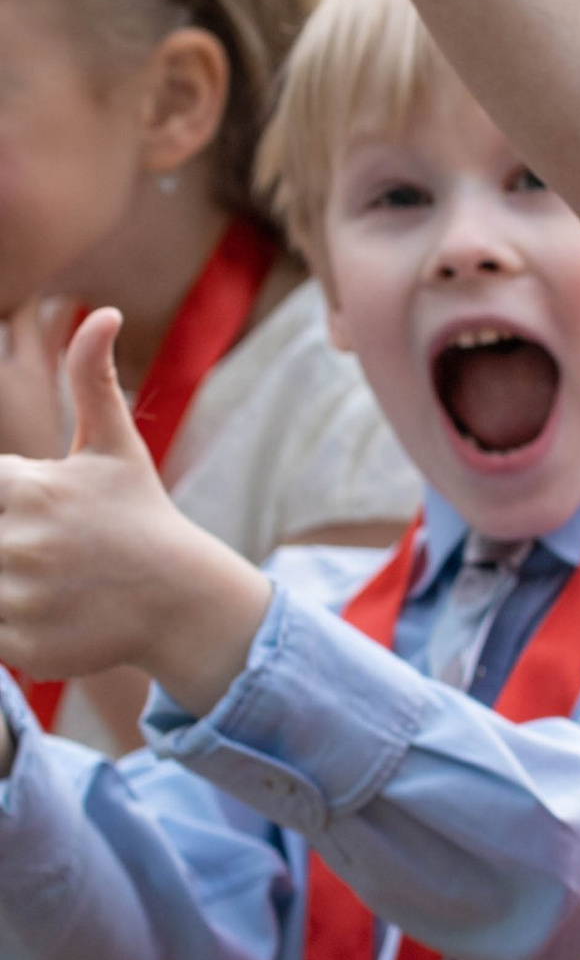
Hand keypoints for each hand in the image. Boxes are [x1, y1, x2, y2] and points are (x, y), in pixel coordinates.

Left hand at [0, 310, 268, 719]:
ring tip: (45, 579)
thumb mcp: (114, 447)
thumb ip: (91, 379)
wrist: (182, 600)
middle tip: (41, 546)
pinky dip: (11, 626)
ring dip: (5, 582)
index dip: (4, 503)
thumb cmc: (139, 517)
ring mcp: (18, 598)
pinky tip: (48, 613)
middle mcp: (17, 542)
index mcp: (24, 488)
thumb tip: (104, 312)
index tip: (23, 512)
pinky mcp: (20, 646)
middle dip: (5, 543)